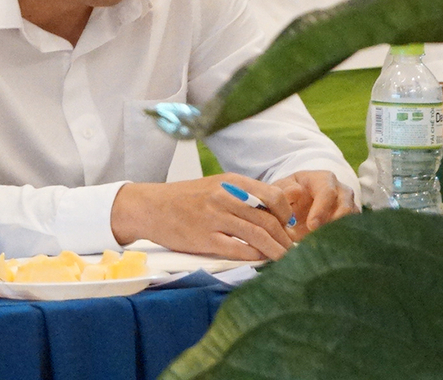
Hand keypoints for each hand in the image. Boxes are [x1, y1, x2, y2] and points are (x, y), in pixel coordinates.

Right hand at [109, 173, 297, 261]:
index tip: (289, 227)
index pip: (273, 195)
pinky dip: (255, 256)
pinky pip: (239, 249)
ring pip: (258, 235)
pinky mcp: (205, 238)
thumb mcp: (213, 186)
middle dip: (285, 238)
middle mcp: (224, 197)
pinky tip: (261, 260)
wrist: (149, 206)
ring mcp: (214, 218)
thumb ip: (240, 196)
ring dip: (276, 250)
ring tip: (285, 259)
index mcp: (230, 182)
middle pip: (268, 219)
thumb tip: (271, 213)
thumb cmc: (183, 198)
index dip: (287, 213)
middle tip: (293, 249)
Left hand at [274, 170, 355, 238]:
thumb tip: (296, 192)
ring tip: (323, 243)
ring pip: (352, 221)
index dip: (321, 209)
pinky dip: (342, 240)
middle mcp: (341, 191)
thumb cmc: (290, 193)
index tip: (311, 225)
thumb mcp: (282, 187)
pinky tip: (329, 247)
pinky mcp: (352, 222)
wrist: (298, 202)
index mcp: (323, 179)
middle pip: (346, 207)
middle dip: (333, 224)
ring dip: (338, 233)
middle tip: (318, 236)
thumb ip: (285, 191)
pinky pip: (353, 232)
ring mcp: (349, 206)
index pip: (328, 192)